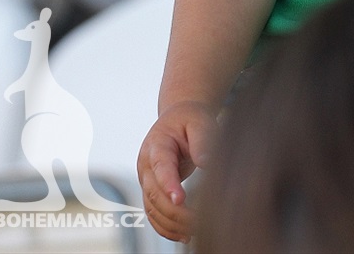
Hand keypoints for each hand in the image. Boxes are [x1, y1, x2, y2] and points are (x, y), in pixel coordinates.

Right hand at [137, 100, 217, 241]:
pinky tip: (183, 235)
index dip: (168, 184)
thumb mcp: (199, 122)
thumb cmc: (189, 119)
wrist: (178, 119)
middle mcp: (146, 165)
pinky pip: (154, 214)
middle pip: (155, 194)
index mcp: (157, 144)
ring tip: (193, 232)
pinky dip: (166, 228)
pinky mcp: (152, 190)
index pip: (160, 166)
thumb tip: (207, 164)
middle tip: (198, 222)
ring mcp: (147, 180)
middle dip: (175, 212)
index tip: (180, 200)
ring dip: (171, 224)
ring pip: (152, 209)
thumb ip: (202, 141)